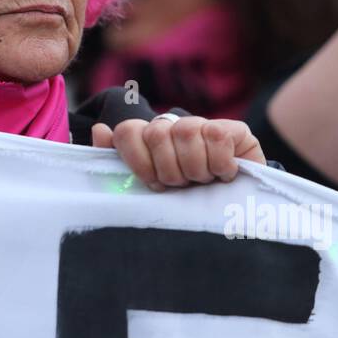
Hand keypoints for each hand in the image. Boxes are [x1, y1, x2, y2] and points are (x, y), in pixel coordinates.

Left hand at [92, 115, 265, 189]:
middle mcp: (175, 126)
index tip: (154, 183)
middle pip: (156, 134)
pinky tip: (224, 174)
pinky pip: (216, 136)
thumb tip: (100, 130)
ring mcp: (203, 125)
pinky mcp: (235, 130)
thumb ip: (118, 162)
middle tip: (183, 184)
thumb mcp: (150, 189)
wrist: (236, 213)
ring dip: (196, 169)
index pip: (127, 131)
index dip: (139, 162)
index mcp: (150, 138)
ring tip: (204, 181)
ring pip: (186, 133)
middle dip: (170, 170)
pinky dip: (220, 163)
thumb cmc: (187, 203)